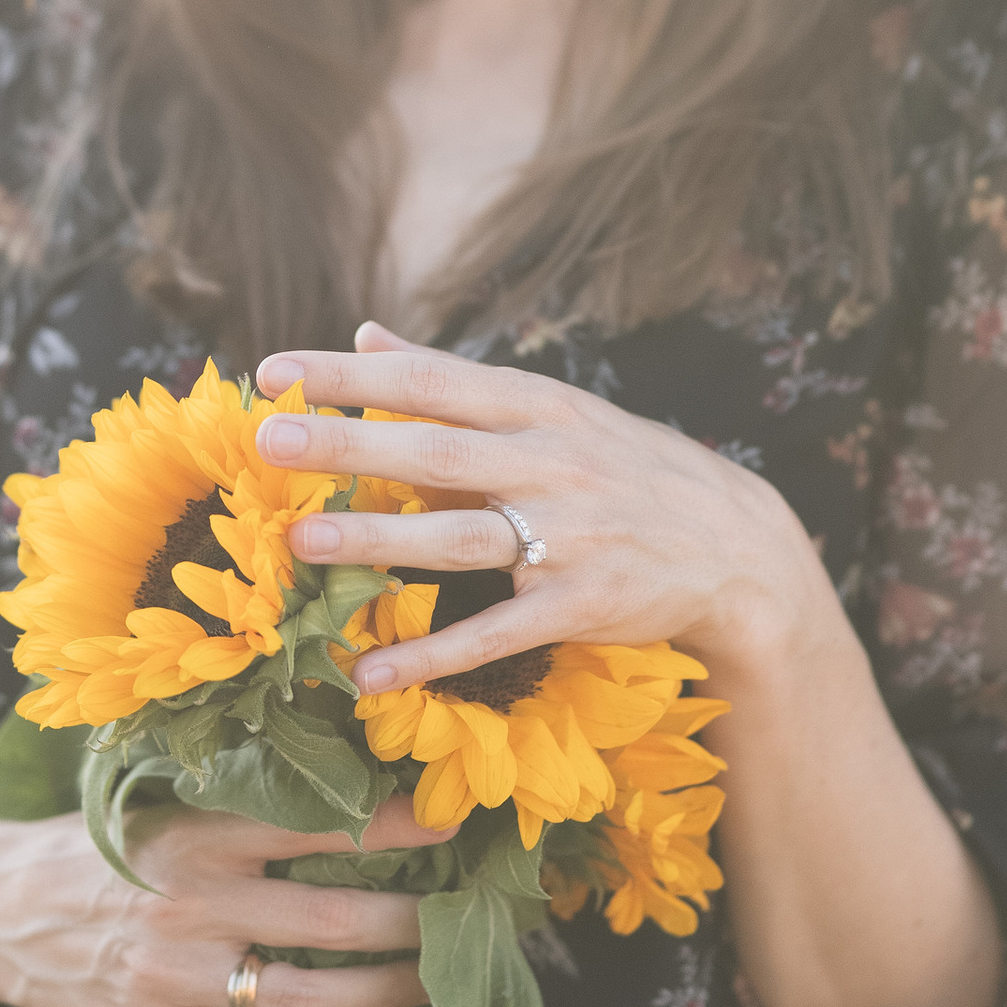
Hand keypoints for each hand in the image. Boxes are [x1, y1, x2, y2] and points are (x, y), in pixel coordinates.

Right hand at [0, 796, 450, 1006]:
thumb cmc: (99, 847)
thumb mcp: (161, 802)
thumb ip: (241, 798)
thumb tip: (348, 772)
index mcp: (203, 832)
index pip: (320, 826)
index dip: (396, 828)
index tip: (455, 825)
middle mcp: (197, 903)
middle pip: (336, 920)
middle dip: (417, 926)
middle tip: (472, 924)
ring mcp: (176, 977)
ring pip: (306, 1000)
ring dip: (385, 998)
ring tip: (437, 989)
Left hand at [254, 325, 834, 690]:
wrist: (737, 545)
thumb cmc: (627, 469)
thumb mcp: (553, 409)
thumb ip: (452, 378)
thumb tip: (363, 333)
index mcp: (540, 408)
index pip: (432, 382)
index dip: (351, 376)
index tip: (273, 371)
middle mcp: (552, 464)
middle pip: (438, 449)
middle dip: (351, 444)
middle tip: (269, 439)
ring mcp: (569, 537)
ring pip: (461, 537)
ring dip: (379, 540)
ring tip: (301, 543)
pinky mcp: (581, 606)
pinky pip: (496, 633)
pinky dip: (434, 654)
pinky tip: (370, 673)